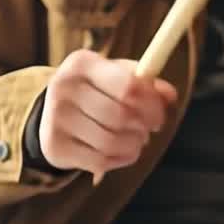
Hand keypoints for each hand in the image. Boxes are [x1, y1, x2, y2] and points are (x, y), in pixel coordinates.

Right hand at [39, 50, 176, 176]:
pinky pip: (99, 161)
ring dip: (133, 146)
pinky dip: (119, 160)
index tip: (159, 116)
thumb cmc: (96, 91)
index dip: (151, 105)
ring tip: (136, 141)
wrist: (53, 112)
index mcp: (81, 63)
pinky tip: (121, 152)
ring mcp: (55, 118)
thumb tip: (170, 95)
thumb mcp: (119, 77)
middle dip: (143, 128)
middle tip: (147, 131)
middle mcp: (62, 87)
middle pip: (120, 116)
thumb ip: (147, 83)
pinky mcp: (54, 146)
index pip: (128, 86)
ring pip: (110, 142)